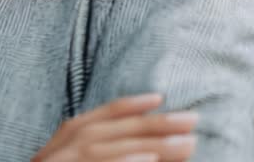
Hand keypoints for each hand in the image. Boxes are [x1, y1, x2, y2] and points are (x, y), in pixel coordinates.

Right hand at [29, 93, 198, 161]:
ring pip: (108, 149)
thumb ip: (100, 147)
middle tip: (192, 120)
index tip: (160, 97)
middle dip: (154, 124)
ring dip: (149, 145)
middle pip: (112, 130)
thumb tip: (145, 147)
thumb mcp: (69, 158)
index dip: (130, 105)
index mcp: (63, 140)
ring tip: (185, 144)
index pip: (100, 115)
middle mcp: (60, 149)